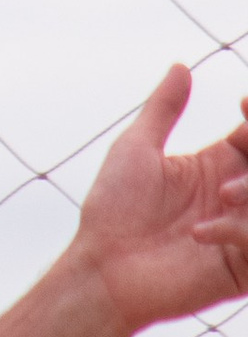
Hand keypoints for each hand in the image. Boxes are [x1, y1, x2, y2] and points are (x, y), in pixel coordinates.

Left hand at [71, 65, 247, 336]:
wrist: (102, 268)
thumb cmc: (114, 209)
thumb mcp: (137, 149)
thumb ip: (164, 109)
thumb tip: (181, 66)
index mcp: (215, 167)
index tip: (243, 104)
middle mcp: (234, 198)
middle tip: (242, 140)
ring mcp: (240, 234)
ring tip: (222, 193)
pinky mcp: (240, 270)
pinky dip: (238, 232)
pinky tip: (200, 232)